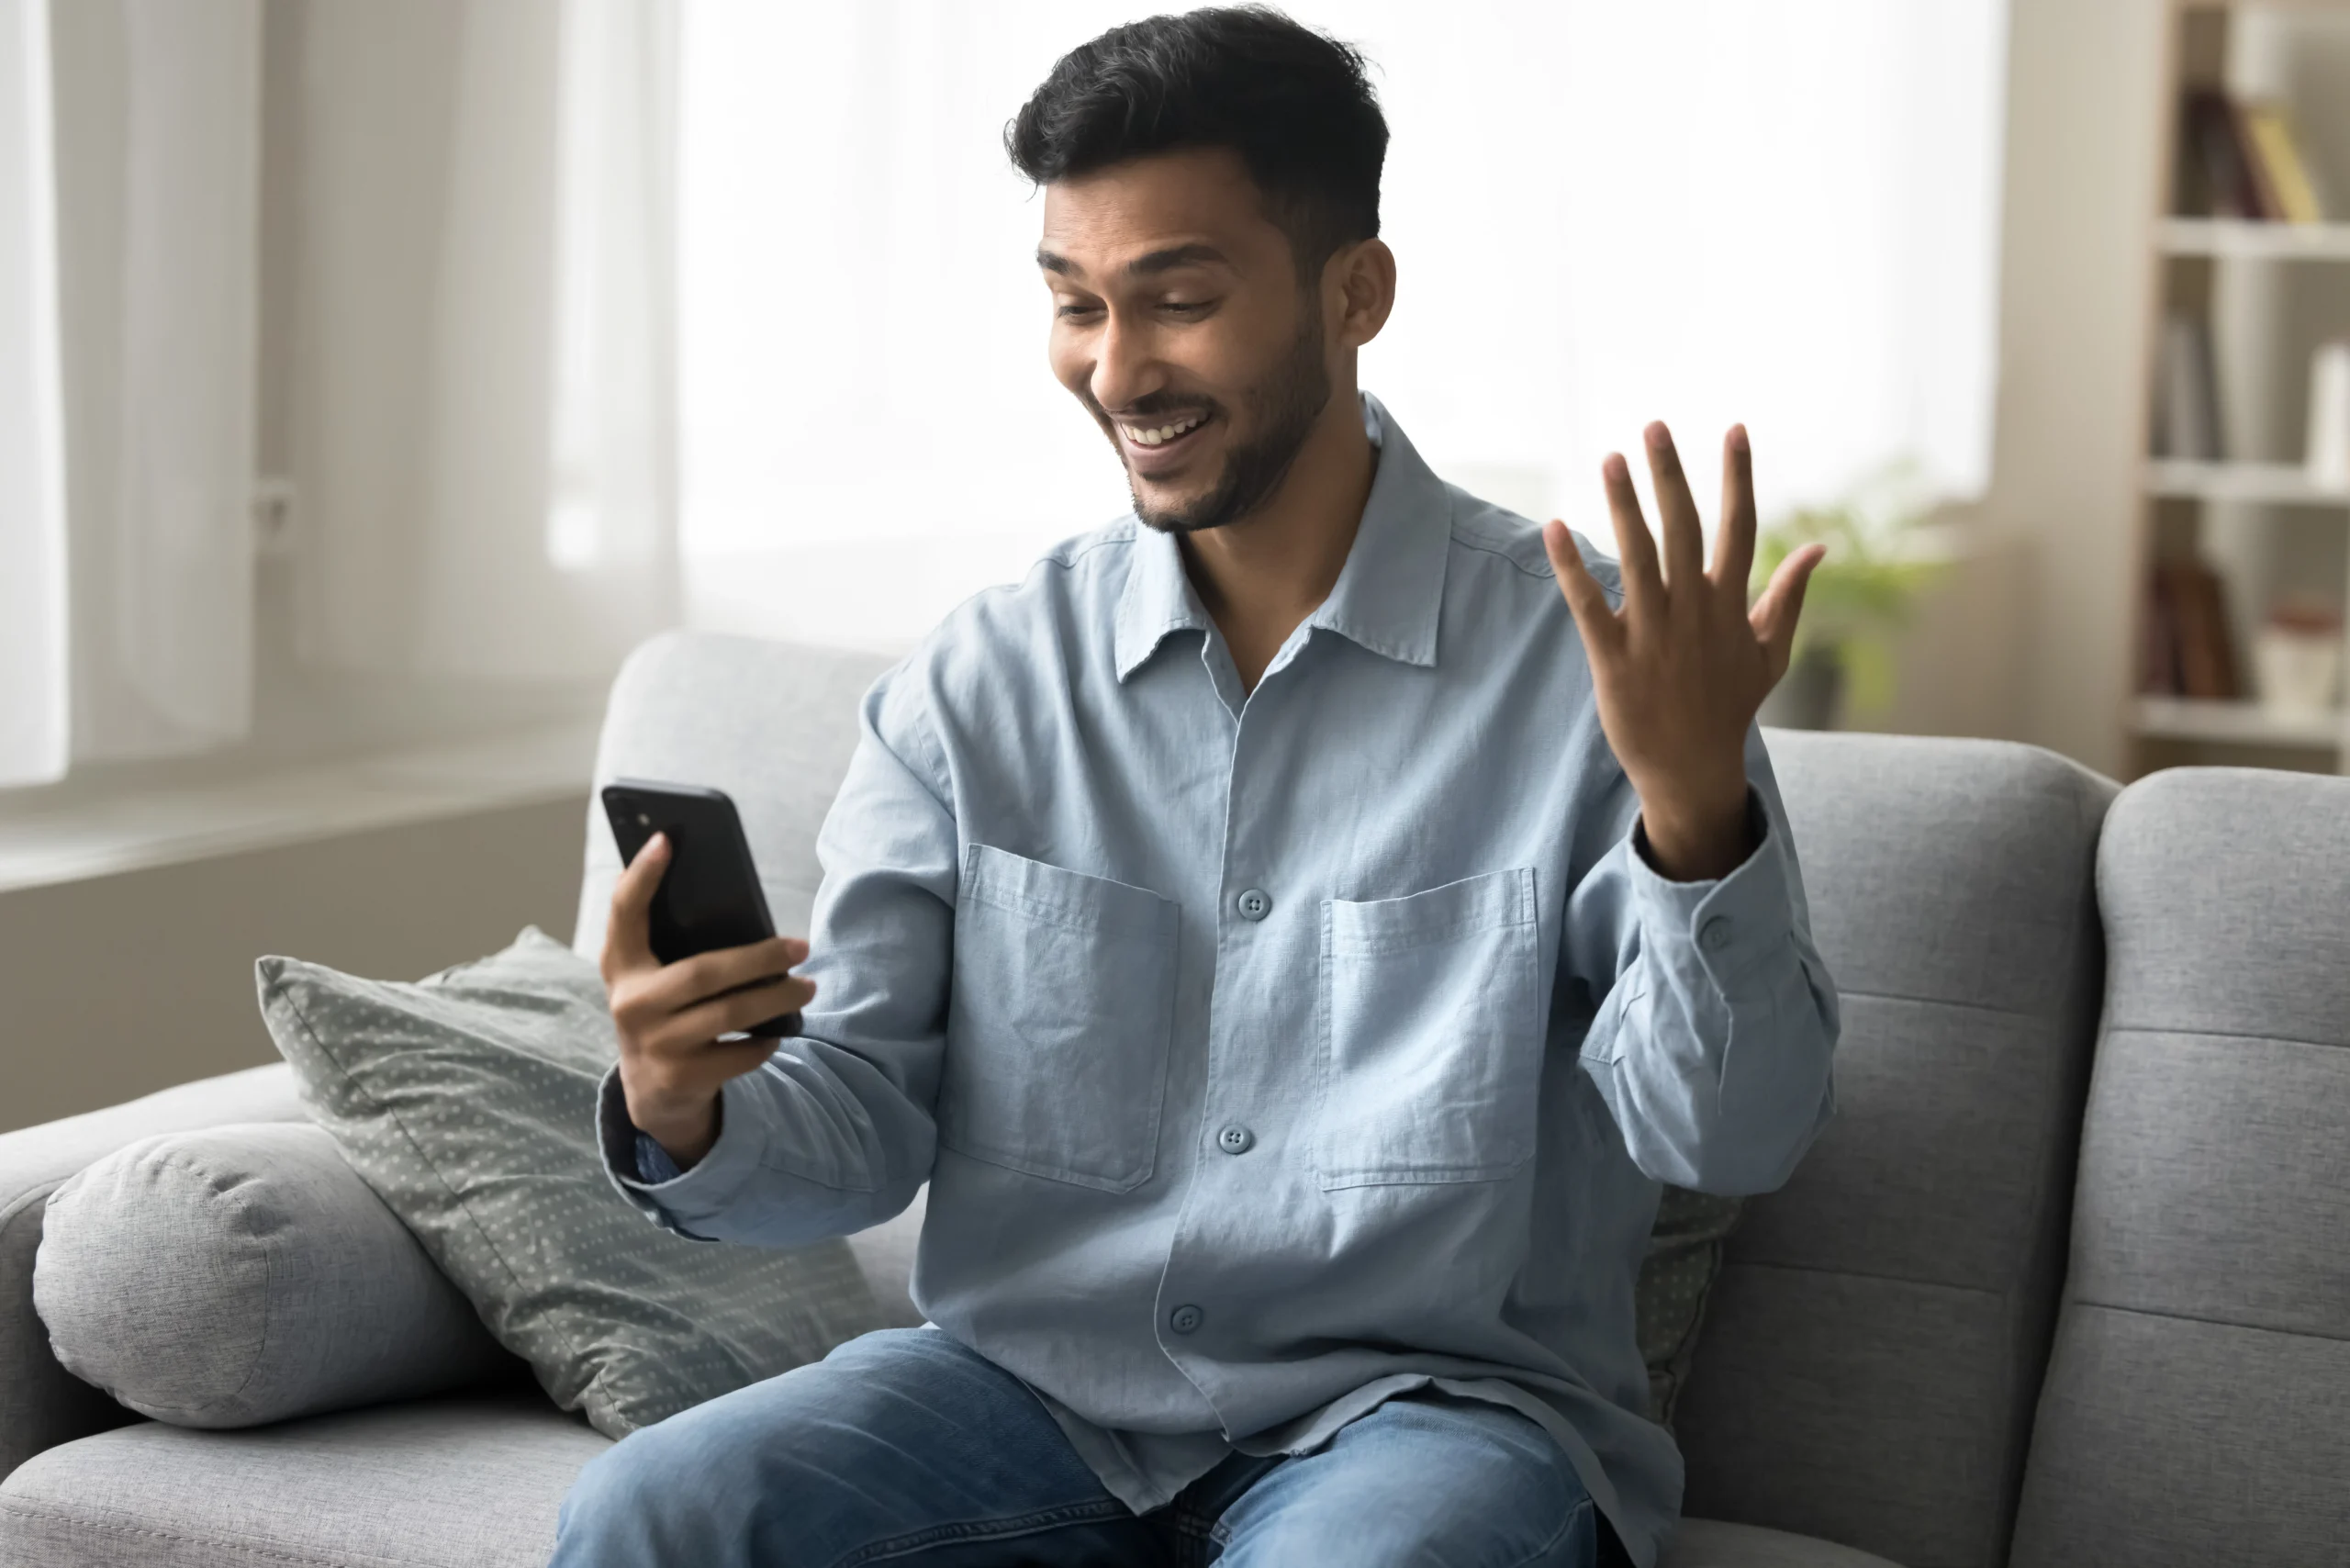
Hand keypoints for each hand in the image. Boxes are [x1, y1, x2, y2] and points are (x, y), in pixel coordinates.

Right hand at [600, 831, 815, 1167]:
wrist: (653, 1092)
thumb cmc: (666, 1012)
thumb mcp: (654, 978)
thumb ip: (670, 942)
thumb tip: (718, 892)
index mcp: (621, 966)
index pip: (624, 912)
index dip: (642, 876)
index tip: (666, 839)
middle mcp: (630, 1004)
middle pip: (703, 972)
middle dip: (760, 958)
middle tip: (802, 946)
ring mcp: (654, 1045)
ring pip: (729, 1014)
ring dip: (777, 998)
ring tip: (807, 986)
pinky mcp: (680, 1078)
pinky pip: (738, 1054)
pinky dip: (765, 1041)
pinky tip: (779, 1030)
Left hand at [1541, 422, 1824, 881]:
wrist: (1693, 768)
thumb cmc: (1731, 705)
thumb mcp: (1772, 651)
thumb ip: (1790, 594)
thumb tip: (1820, 546)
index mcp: (1731, 604)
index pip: (1740, 527)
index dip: (1738, 477)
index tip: (1735, 429)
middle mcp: (1694, 611)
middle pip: (1683, 529)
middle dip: (1670, 475)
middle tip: (1654, 427)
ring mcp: (1654, 634)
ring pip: (1638, 557)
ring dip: (1623, 505)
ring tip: (1610, 459)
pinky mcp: (1614, 658)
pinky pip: (1589, 604)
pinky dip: (1572, 567)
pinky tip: (1553, 528)